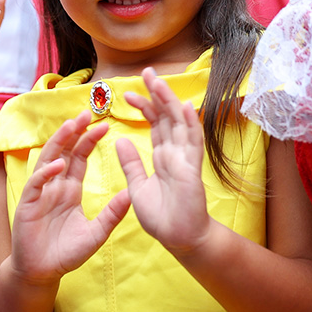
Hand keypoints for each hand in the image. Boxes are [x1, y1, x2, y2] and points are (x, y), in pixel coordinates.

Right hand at [8, 112, 129, 284]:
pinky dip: (46, 173)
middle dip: (74, 132)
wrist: (42, 273)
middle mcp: (54, 187)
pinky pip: (36, 184)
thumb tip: (132, 194)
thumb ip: (112, 214)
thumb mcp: (96, 233)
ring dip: (59, 142)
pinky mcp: (27, 205)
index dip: (90, 141)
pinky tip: (58, 165)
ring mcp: (39, 193)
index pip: (79, 158)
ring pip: (48, 160)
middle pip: (64, 152)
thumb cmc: (66, 253)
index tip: (105, 126)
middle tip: (87, 113)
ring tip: (71, 126)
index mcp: (69, 190)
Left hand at [116, 69, 210, 255]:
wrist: (179, 240)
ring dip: (170, 102)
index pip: (154, 124)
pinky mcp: (191, 170)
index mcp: (163, 157)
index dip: (144, 107)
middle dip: (157, 94)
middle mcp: (175, 153)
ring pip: (179, 123)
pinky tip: (185, 106)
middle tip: (146, 72)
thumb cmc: (161, 217)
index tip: (128, 94)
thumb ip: (131, 163)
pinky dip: (189, 124)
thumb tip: (120, 139)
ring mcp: (185, 160)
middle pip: (167, 117)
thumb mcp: (137, 186)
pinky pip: (192, 143)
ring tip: (159, 81)